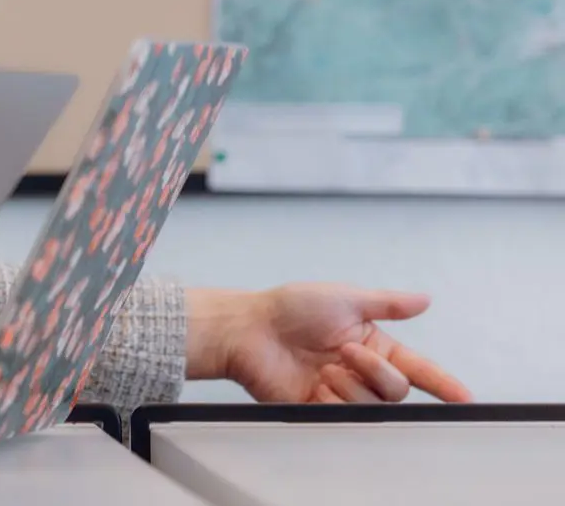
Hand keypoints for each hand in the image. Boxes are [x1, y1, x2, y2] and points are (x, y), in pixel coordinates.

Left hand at [187, 284, 472, 403]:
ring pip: (373, 405)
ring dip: (352, 385)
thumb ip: (387, 304)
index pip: (417, 368)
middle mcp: (361, 371)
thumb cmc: (289, 309)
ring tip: (325, 368)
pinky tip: (317, 384)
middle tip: (346, 352)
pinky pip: (344, 416)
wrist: (248, 329)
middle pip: (396, 390)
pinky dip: (335, 400)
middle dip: (377, 371)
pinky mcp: (318, 409)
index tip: (466, 397)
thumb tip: (425, 299)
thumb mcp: (344, 298)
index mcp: (372, 346)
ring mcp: (340, 392)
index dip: (442, 383)